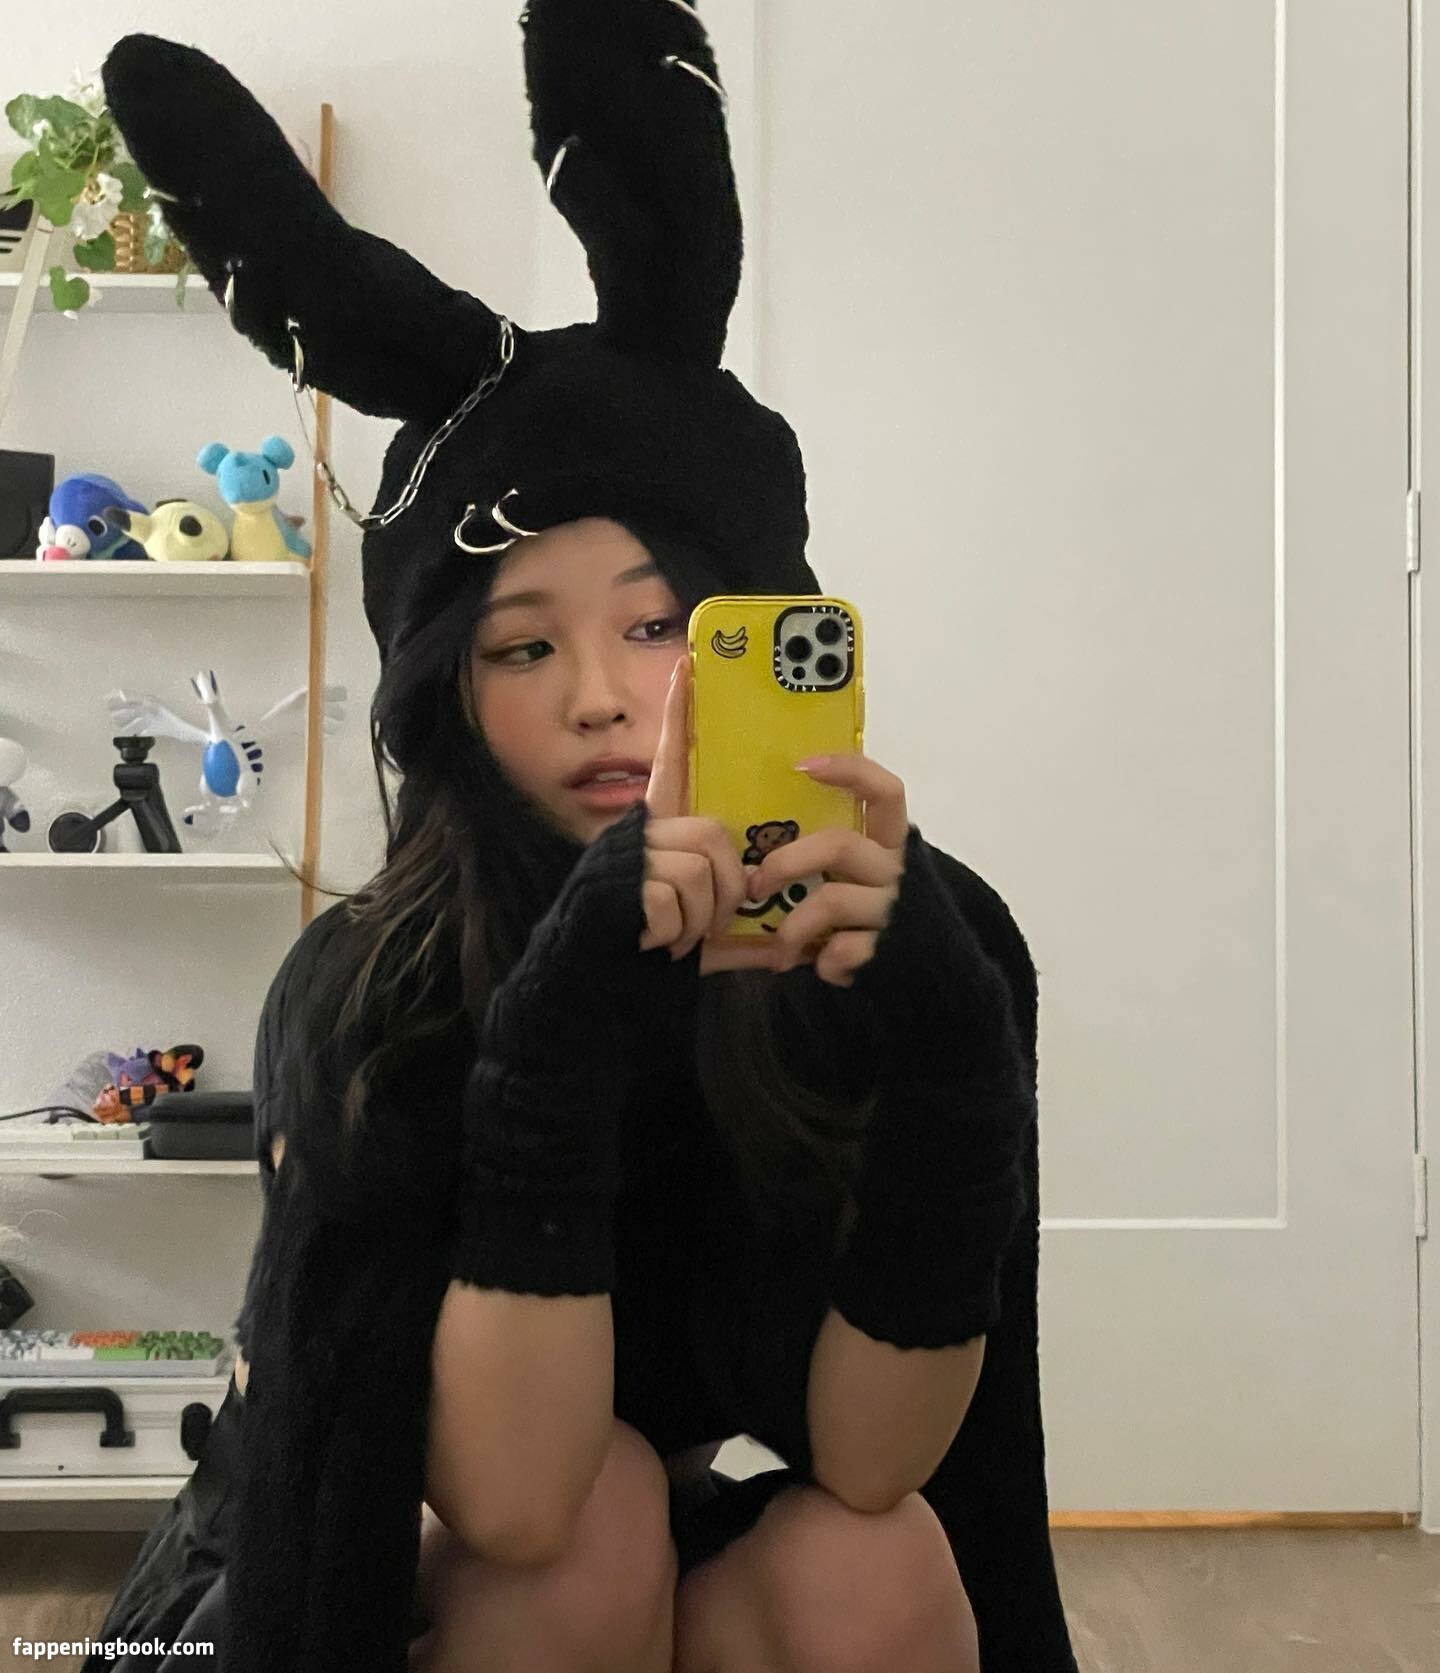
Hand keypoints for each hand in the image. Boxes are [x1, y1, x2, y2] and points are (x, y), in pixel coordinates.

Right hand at [640, 654, 783, 975]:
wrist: (594, 976)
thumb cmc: (650, 948)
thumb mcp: (706, 936)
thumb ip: (745, 937)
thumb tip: (787, 950)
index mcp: (663, 830)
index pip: (674, 761)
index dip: (681, 716)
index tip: (689, 666)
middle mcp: (645, 831)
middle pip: (713, 837)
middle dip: (726, 891)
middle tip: (708, 923)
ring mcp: (632, 852)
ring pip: (699, 871)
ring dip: (701, 920)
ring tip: (676, 938)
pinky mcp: (620, 877)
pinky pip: (675, 900)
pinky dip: (676, 934)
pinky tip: (655, 942)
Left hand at [744, 753, 908, 987]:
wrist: (931, 976)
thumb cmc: (878, 916)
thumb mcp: (865, 877)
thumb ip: (832, 855)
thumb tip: (762, 839)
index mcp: (892, 843)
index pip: (885, 792)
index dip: (850, 771)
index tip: (803, 765)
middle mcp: (895, 870)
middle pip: (839, 845)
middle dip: (786, 861)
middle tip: (755, 885)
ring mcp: (892, 910)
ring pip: (828, 900)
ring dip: (791, 928)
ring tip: (777, 952)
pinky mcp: (887, 950)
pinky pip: (839, 951)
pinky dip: (821, 963)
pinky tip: (821, 967)